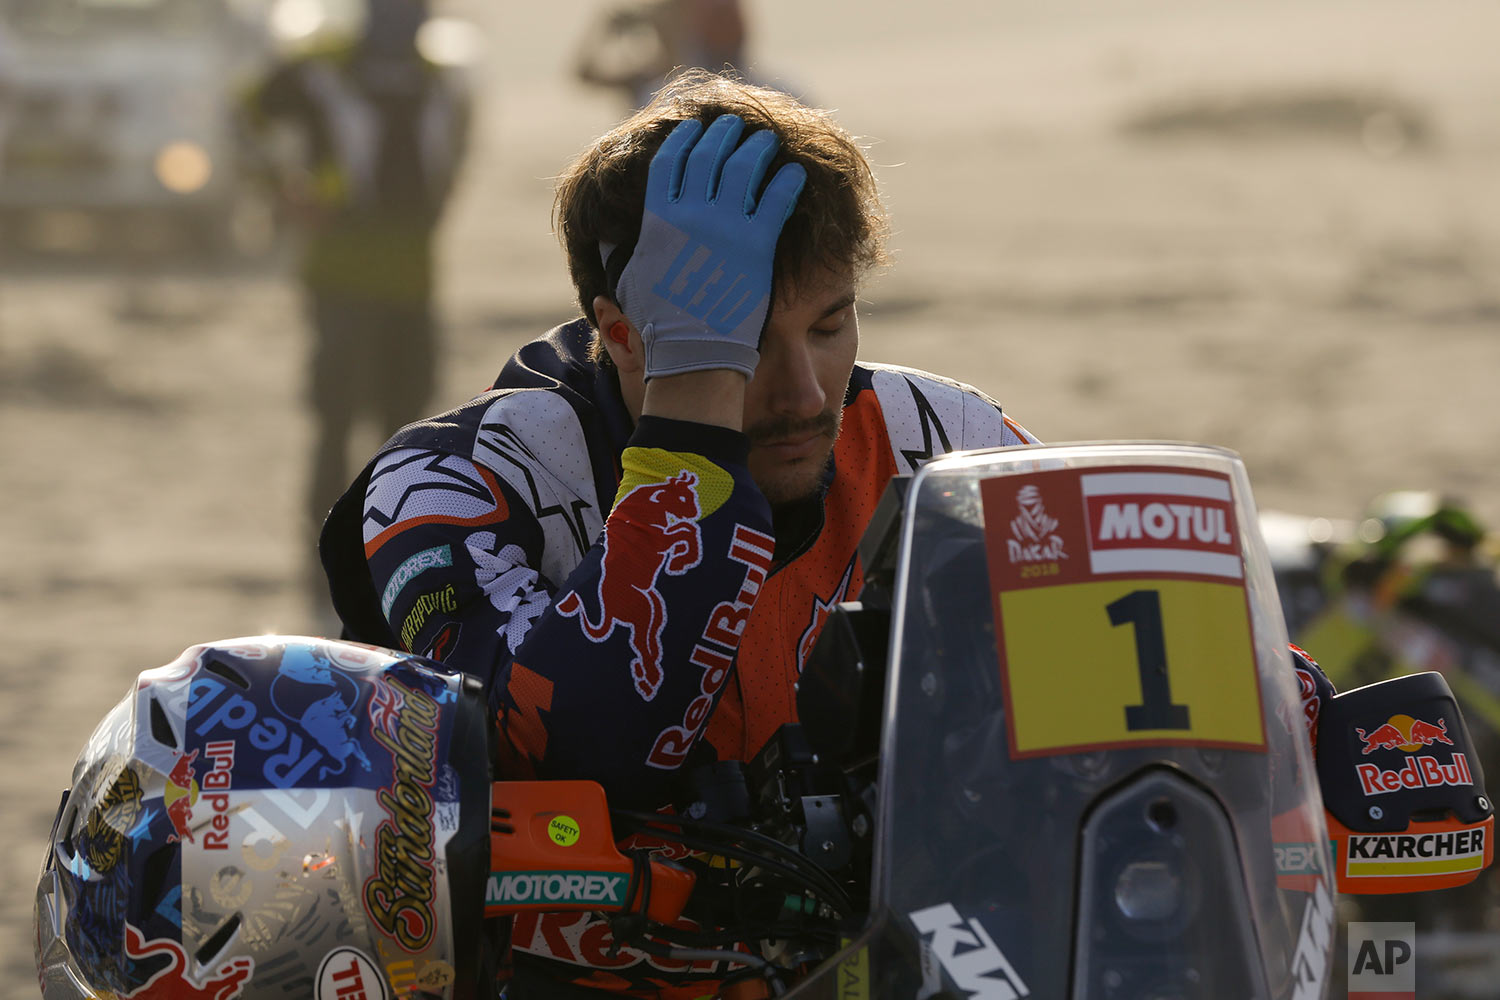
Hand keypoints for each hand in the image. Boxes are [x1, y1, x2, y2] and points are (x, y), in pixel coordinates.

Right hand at [615, 114, 806, 379]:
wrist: (693, 352)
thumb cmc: (658, 322)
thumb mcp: (628, 279)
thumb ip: (616, 251)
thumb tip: (600, 238)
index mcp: (658, 219)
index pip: (671, 161)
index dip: (684, 139)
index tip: (694, 128)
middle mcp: (691, 215)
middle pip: (709, 155)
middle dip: (722, 134)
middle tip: (734, 125)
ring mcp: (725, 227)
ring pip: (745, 167)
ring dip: (756, 148)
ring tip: (765, 141)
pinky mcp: (757, 245)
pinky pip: (777, 199)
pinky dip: (786, 182)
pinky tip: (793, 174)